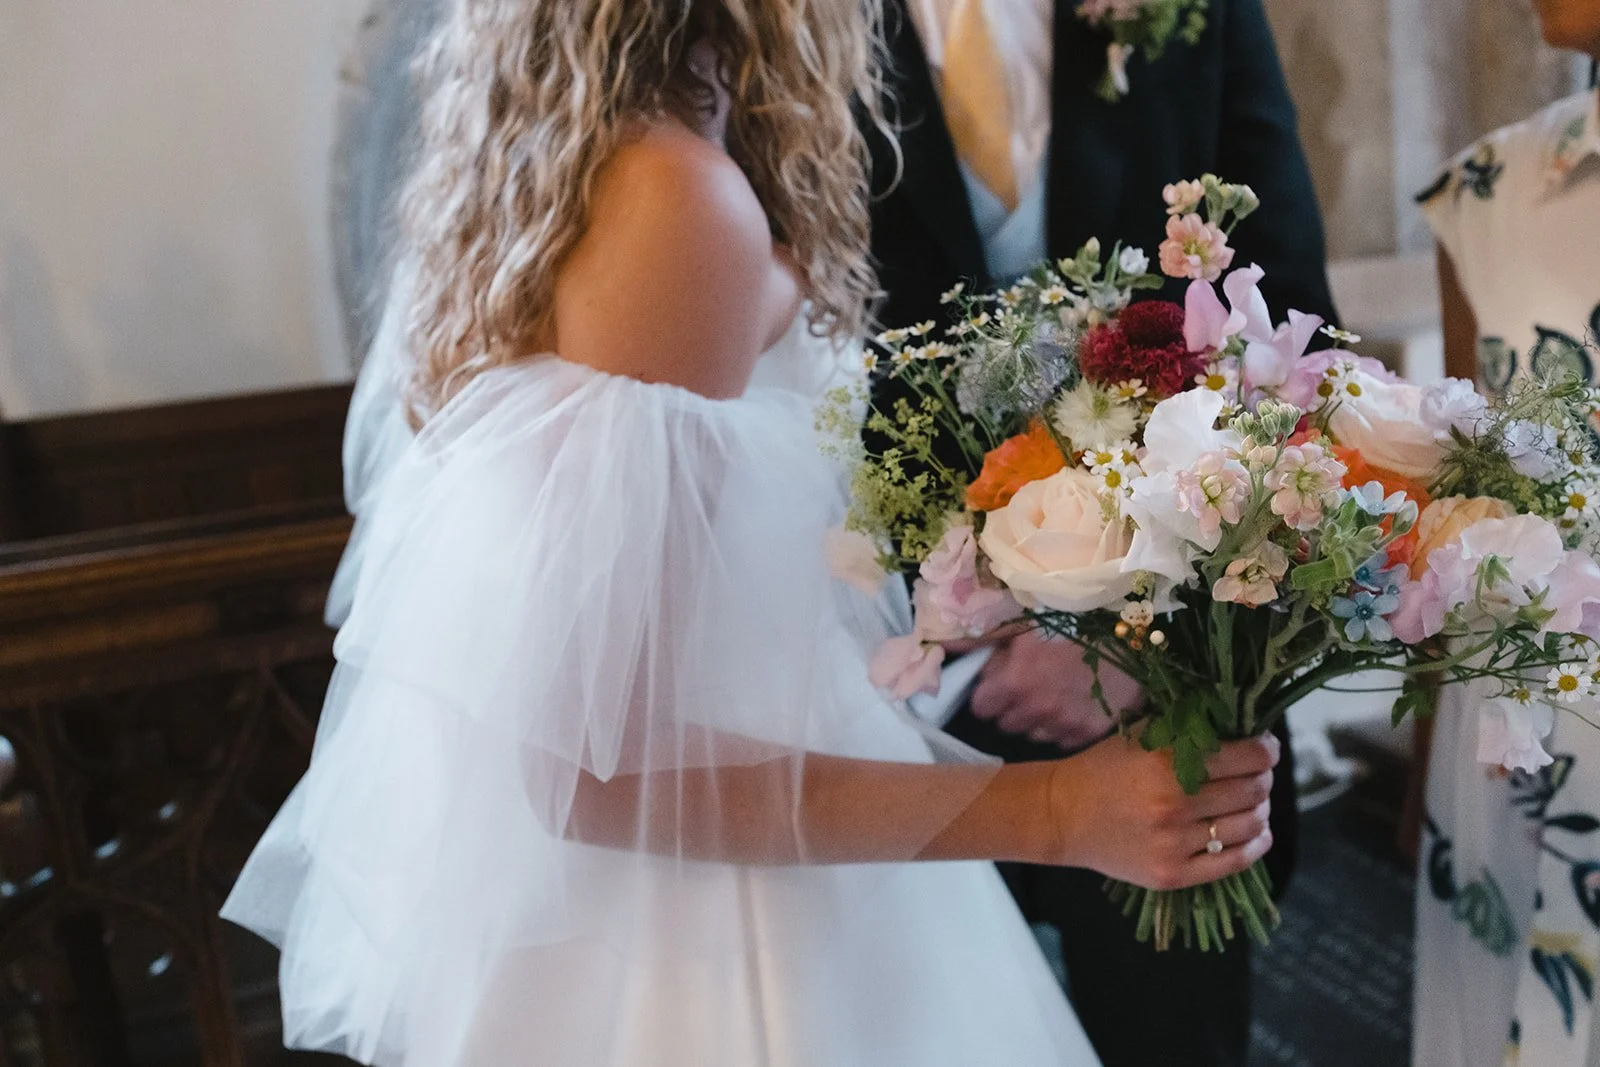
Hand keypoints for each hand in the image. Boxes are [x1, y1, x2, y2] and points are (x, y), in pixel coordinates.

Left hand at [970, 630, 1142, 748]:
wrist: (1129, 629)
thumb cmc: (1070, 619)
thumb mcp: (1021, 623)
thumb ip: (978, 640)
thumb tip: (939, 646)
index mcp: (1014, 682)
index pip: (980, 709)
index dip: (988, 695)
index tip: (999, 684)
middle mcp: (1036, 710)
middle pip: (1005, 725)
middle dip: (1011, 708)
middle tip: (1028, 686)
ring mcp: (1064, 725)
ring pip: (1033, 736)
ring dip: (1037, 720)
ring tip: (1054, 693)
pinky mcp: (1089, 735)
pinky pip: (1062, 742)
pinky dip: (1063, 728)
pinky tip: (1074, 703)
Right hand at [1045, 732, 1278, 889]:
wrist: (1063, 814)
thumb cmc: (1106, 767)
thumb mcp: (1143, 735)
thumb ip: (1190, 728)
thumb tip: (1248, 728)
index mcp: (1166, 762)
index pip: (1248, 757)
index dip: (1266, 750)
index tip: (1265, 748)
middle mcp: (1173, 804)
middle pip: (1253, 791)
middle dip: (1263, 778)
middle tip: (1256, 774)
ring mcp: (1173, 843)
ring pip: (1250, 826)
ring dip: (1261, 810)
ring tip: (1252, 802)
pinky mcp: (1172, 874)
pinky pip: (1234, 862)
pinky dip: (1255, 845)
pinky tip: (1256, 833)